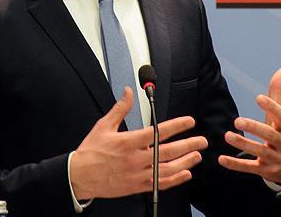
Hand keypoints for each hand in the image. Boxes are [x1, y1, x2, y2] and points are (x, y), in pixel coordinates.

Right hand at [70, 87, 207, 199]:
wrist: (79, 176)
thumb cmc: (90, 152)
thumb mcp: (103, 126)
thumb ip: (119, 108)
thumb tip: (128, 92)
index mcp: (128, 142)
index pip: (158, 132)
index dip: (177, 126)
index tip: (189, 122)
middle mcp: (135, 159)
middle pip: (168, 151)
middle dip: (188, 144)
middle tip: (201, 140)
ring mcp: (137, 174)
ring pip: (168, 169)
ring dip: (185, 162)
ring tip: (197, 155)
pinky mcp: (137, 186)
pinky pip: (161, 184)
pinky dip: (175, 179)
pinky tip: (185, 174)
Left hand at [218, 67, 280, 185]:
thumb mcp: (280, 117)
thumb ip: (278, 94)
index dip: (271, 107)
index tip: (258, 98)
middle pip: (270, 136)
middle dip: (254, 128)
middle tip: (237, 120)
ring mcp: (275, 159)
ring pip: (260, 152)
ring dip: (243, 144)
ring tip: (227, 136)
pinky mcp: (265, 171)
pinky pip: (250, 168)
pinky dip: (235, 164)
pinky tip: (221, 159)